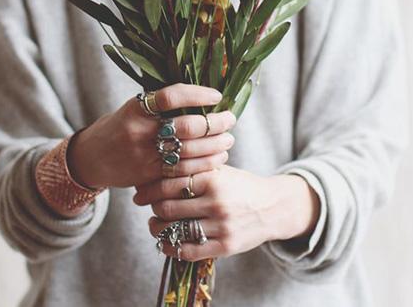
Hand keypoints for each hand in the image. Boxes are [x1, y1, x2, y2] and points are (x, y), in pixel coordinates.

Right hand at [67, 84, 235, 189]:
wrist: (92, 158)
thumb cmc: (121, 126)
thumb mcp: (135, 108)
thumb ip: (161, 103)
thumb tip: (203, 95)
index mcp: (136, 108)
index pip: (171, 96)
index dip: (197, 95)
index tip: (217, 95)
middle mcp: (139, 131)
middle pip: (185, 127)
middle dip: (214, 123)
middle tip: (230, 120)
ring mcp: (143, 156)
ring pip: (187, 153)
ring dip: (214, 147)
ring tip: (228, 140)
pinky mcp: (148, 177)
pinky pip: (181, 173)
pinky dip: (203, 166)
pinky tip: (217, 160)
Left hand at [134, 166, 320, 260]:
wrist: (272, 206)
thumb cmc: (240, 185)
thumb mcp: (221, 169)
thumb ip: (195, 167)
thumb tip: (158, 163)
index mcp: (214, 179)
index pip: (171, 183)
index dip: (151, 187)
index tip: (140, 189)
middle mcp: (217, 202)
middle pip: (169, 207)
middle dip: (152, 206)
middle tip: (145, 203)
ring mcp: (221, 226)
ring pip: (176, 230)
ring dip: (157, 228)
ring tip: (153, 223)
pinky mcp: (225, 247)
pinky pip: (189, 251)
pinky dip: (171, 248)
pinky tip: (164, 242)